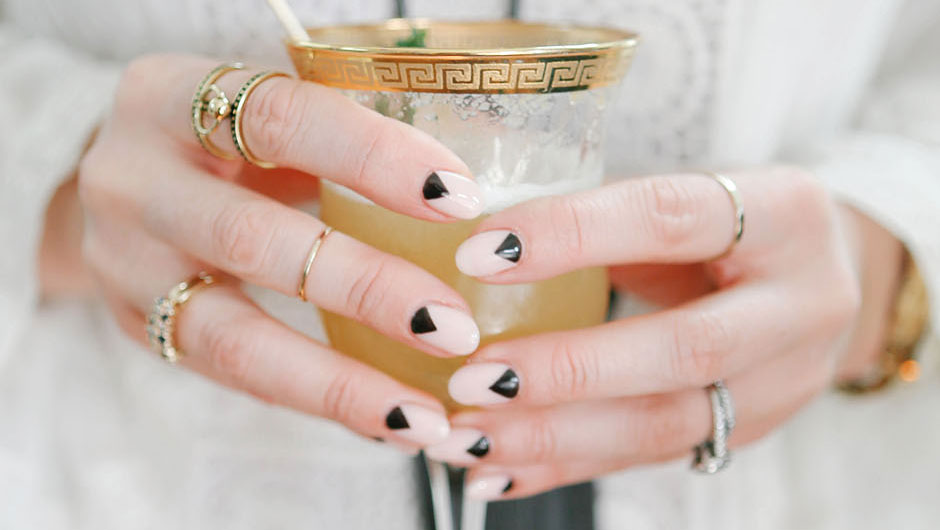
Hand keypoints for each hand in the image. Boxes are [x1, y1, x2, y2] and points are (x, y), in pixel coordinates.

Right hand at [76, 54, 486, 448]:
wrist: (121, 177)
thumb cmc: (223, 136)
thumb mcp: (264, 109)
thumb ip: (339, 135)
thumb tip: (467, 194)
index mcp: (172, 95)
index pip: (282, 117)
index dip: (373, 158)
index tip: (459, 199)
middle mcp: (133, 180)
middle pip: (254, 240)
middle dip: (366, 288)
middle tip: (456, 330)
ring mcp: (125, 264)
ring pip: (233, 338)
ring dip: (340, 382)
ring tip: (423, 418)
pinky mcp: (137, 326)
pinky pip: (232, 377)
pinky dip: (316, 400)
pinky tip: (385, 419)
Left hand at [424, 167, 902, 498]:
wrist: (820, 276)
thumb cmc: (728, 224)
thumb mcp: (687, 193)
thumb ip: (605, 216)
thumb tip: (480, 246)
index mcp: (786, 214)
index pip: (671, 218)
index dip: (574, 235)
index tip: (480, 256)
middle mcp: (801, 304)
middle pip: (684, 350)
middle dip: (568, 370)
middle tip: (471, 379)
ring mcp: (785, 382)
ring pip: (666, 425)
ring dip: (555, 438)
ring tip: (469, 438)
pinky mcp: (750, 431)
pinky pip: (651, 457)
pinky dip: (567, 467)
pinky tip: (500, 472)